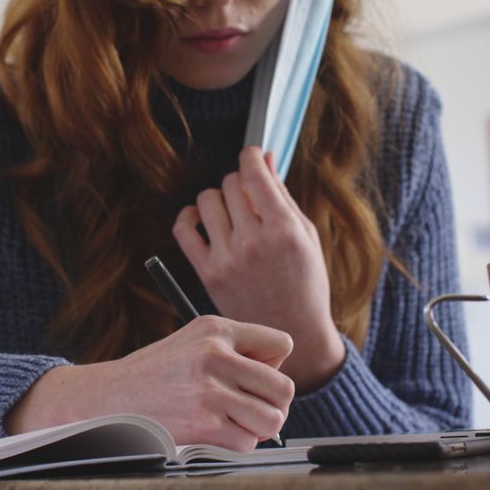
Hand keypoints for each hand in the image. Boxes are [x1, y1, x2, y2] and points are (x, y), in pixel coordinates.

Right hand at [4, 316, 294, 450]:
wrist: (110, 398)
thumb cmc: (156, 374)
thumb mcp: (193, 341)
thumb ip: (236, 348)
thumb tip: (277, 375)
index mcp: (216, 329)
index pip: (282, 344)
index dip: (273, 365)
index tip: (252, 376)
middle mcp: (216, 356)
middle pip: (285, 388)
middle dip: (273, 403)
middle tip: (252, 407)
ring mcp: (210, 392)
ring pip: (272, 419)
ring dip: (258, 427)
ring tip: (235, 421)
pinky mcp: (204, 425)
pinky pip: (247, 443)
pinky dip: (236, 444)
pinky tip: (214, 432)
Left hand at [172, 146, 344, 392]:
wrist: (293, 333)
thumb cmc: (305, 281)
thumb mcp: (305, 235)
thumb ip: (283, 195)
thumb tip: (265, 157)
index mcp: (284, 229)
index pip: (254, 173)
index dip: (251, 155)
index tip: (251, 155)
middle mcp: (253, 241)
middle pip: (230, 184)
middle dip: (240, 182)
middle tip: (249, 197)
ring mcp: (228, 258)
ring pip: (207, 200)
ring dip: (218, 198)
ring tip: (231, 212)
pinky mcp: (208, 273)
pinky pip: (184, 229)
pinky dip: (189, 217)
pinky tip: (201, 219)